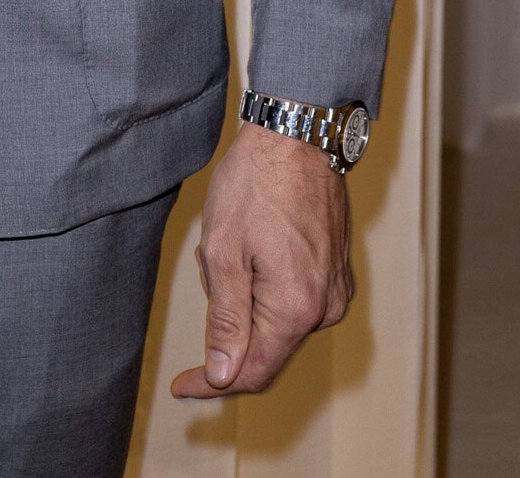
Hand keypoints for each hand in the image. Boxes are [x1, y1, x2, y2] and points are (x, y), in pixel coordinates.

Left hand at [170, 123, 352, 397]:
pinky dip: (265, 283)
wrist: (297, 134)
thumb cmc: (257, 182)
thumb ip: (225, 320)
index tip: (184, 385)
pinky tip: (253, 241)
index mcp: (296, 308)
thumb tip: (222, 375)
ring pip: (277, 319)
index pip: (253, 371)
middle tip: (210, 262)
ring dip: (246, 296)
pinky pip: (294, 298)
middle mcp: (325, 307)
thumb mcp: (223, 251)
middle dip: (228, 320)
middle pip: (267, 346)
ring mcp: (335, 289)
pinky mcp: (336, 271)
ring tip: (233, 240)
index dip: (214, 383)